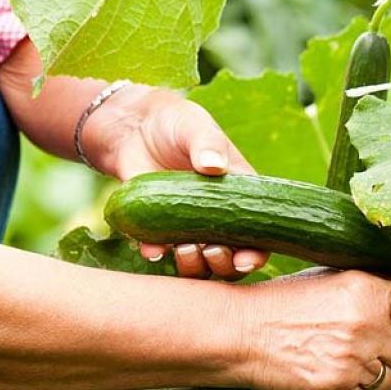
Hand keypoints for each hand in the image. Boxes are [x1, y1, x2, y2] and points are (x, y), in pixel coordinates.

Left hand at [0, 39, 267, 278]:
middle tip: (212, 251)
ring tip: (185, 250)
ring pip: (198, 263)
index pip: (257, 234)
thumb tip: (213, 166)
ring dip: (194, 266)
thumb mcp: (195, 126)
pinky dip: (157, 254)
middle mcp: (217, 218)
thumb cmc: (176, 123)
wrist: (133, 127)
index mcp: (238, 196)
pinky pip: (160, 251)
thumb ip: (207, 144)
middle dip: (224, 265)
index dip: (256, 253)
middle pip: (230, 259)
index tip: (246, 260)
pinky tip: (153, 249)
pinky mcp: (157, 227)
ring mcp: (187, 226)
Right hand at [235, 269, 390, 389]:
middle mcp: (366, 326)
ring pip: (390, 382)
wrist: (239, 331)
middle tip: (360, 344)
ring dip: (370, 376)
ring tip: (338, 359)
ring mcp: (353, 363)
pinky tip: (326, 376)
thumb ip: (373, 286)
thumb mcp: (329, 279)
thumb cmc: (282, 302)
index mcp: (367, 290)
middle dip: (390, 351)